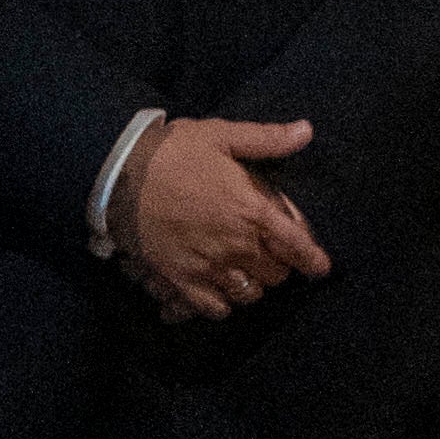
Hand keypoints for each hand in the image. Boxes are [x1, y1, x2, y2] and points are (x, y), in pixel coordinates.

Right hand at [116, 111, 332, 321]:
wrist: (119, 175)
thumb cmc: (173, 152)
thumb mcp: (221, 135)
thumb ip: (267, 139)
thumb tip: (306, 131)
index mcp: (253, 210)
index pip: (298, 247)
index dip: (314, 260)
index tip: (320, 267)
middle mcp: (237, 245)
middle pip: (276, 273)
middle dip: (279, 264)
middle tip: (270, 252)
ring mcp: (209, 266)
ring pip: (250, 293)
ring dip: (254, 284)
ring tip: (246, 271)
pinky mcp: (182, 280)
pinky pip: (215, 308)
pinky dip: (224, 304)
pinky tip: (220, 290)